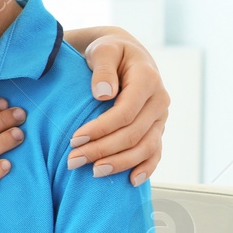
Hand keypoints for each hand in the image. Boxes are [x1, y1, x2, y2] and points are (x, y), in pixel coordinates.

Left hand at [69, 33, 168, 185]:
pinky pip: (155, 152)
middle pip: (133, 134)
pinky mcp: (157, 128)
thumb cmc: (109, 52)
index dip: (100, 129)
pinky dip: (146, 168)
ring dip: (119, 163)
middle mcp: (159, 100)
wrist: (124, 54)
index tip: (74, 139)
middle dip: (102, 150)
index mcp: (148, 79)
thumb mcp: (103, 51)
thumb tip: (104, 94)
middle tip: (73, 160)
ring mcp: (160, 117)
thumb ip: (103, 69)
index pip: (125, 112)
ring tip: (94, 172)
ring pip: (145, 147)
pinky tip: (131, 181)